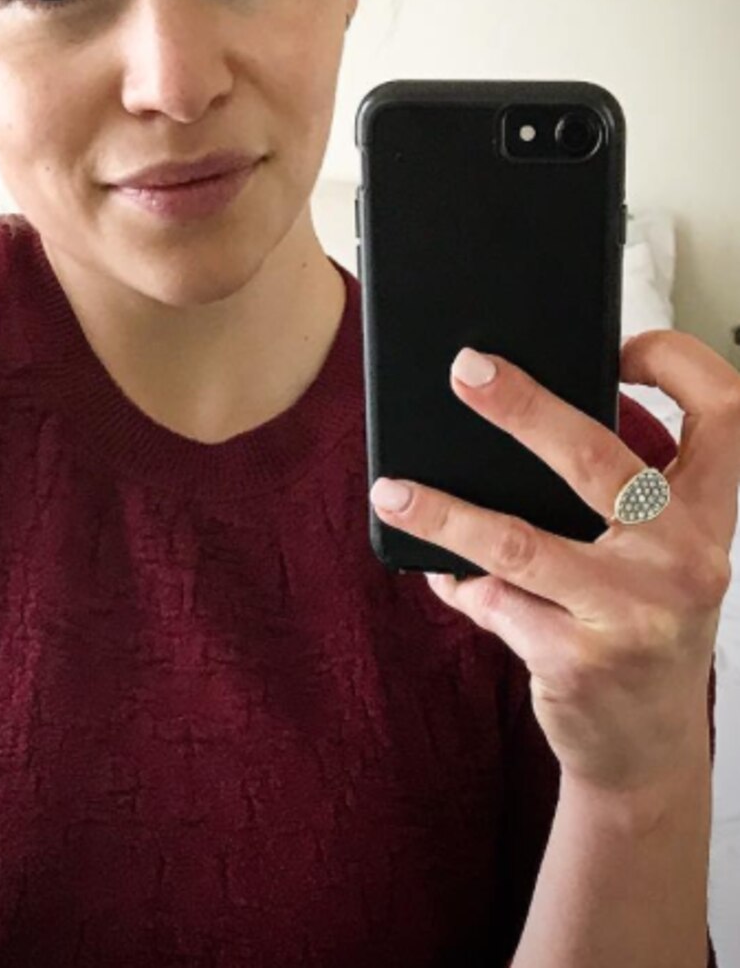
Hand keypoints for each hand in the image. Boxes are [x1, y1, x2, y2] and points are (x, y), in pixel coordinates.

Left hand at [368, 330, 739, 798]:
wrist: (646, 753)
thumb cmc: (637, 626)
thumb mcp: (652, 558)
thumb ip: (611, 495)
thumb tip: (504, 407)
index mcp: (707, 519)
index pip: (727, 415)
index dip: (679, 362)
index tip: (621, 343)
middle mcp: (685, 561)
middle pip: (598, 458)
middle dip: (524, 407)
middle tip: (465, 370)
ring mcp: (633, 614)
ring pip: (519, 541)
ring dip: (443, 512)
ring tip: (391, 488)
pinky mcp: (578, 660)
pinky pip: (493, 601)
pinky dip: (456, 582)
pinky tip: (438, 571)